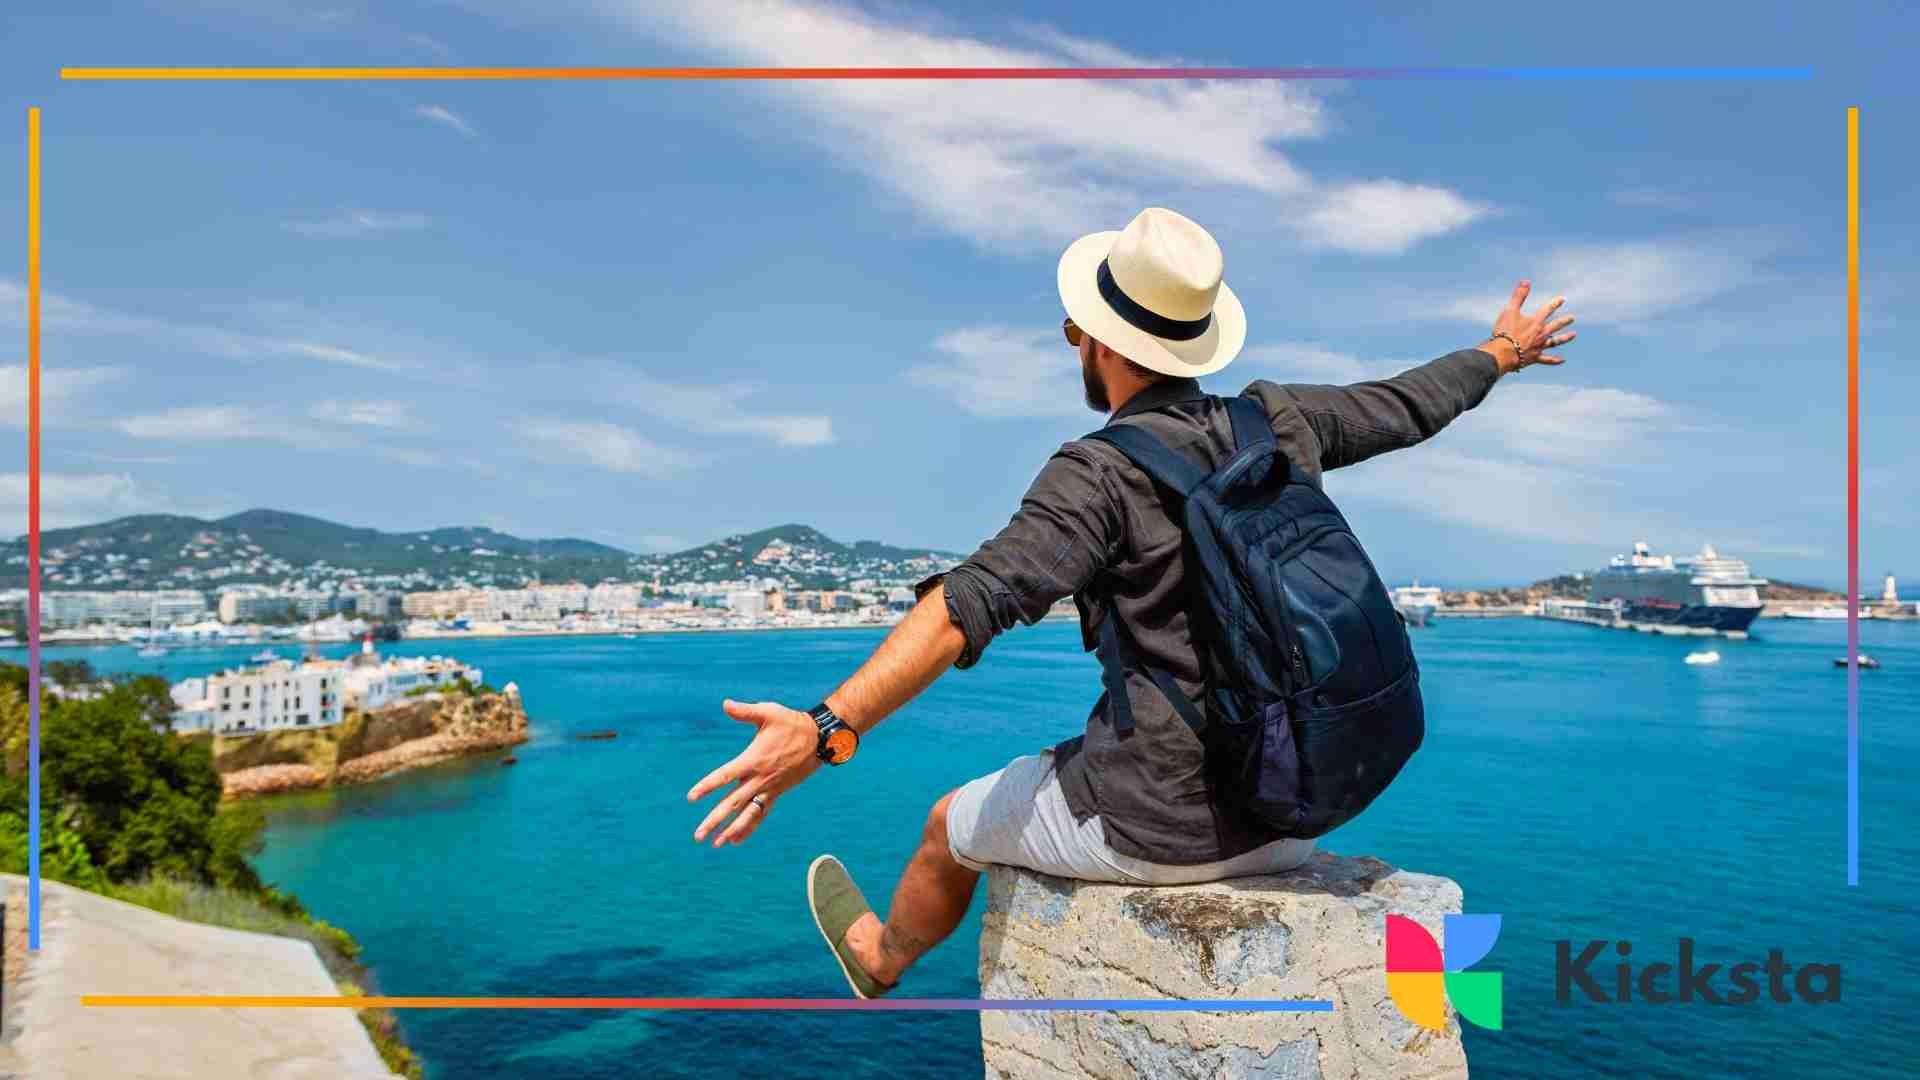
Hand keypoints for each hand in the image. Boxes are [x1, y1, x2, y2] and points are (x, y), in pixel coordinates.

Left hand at [687, 699, 820, 847]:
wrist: (819, 739)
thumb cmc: (791, 723)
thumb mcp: (768, 712)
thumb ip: (745, 711)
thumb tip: (725, 704)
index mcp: (753, 760)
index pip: (724, 776)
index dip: (707, 787)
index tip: (691, 798)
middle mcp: (759, 779)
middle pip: (732, 803)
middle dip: (714, 820)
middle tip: (698, 835)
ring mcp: (769, 788)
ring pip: (748, 814)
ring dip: (731, 830)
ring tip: (716, 844)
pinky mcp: (777, 792)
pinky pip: (761, 813)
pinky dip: (748, 827)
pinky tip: (736, 839)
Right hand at [1483, 280, 1577, 374]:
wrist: (1503, 353)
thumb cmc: (1505, 331)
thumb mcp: (1510, 310)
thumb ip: (1518, 296)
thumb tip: (1526, 281)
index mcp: (1536, 321)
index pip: (1548, 309)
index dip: (1555, 303)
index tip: (1562, 299)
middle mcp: (1541, 334)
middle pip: (1555, 325)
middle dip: (1564, 321)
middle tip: (1572, 318)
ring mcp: (1539, 346)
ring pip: (1555, 341)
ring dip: (1564, 338)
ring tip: (1573, 335)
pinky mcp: (1534, 357)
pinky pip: (1547, 359)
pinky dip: (1554, 360)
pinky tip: (1562, 360)